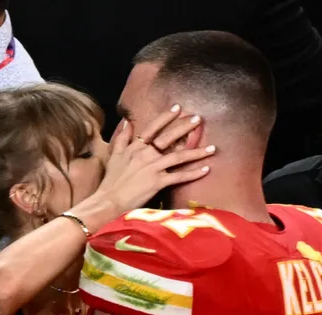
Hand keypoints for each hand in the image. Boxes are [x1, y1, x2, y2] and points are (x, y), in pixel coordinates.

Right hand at [96, 105, 214, 214]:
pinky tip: (206, 169)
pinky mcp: (158, 182)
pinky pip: (179, 176)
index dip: (165, 117)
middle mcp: (146, 154)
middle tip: (198, 119)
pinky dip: (193, 173)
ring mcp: (153, 168)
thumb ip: (122, 138)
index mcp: (135, 147)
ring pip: (179, 156)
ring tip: (212, 147)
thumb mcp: (114, 155)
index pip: (153, 128)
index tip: (178, 108)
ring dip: (197, 152)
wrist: (109, 200)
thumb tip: (127, 122)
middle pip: (168, 138)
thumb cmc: (111, 180)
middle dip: (184, 127)